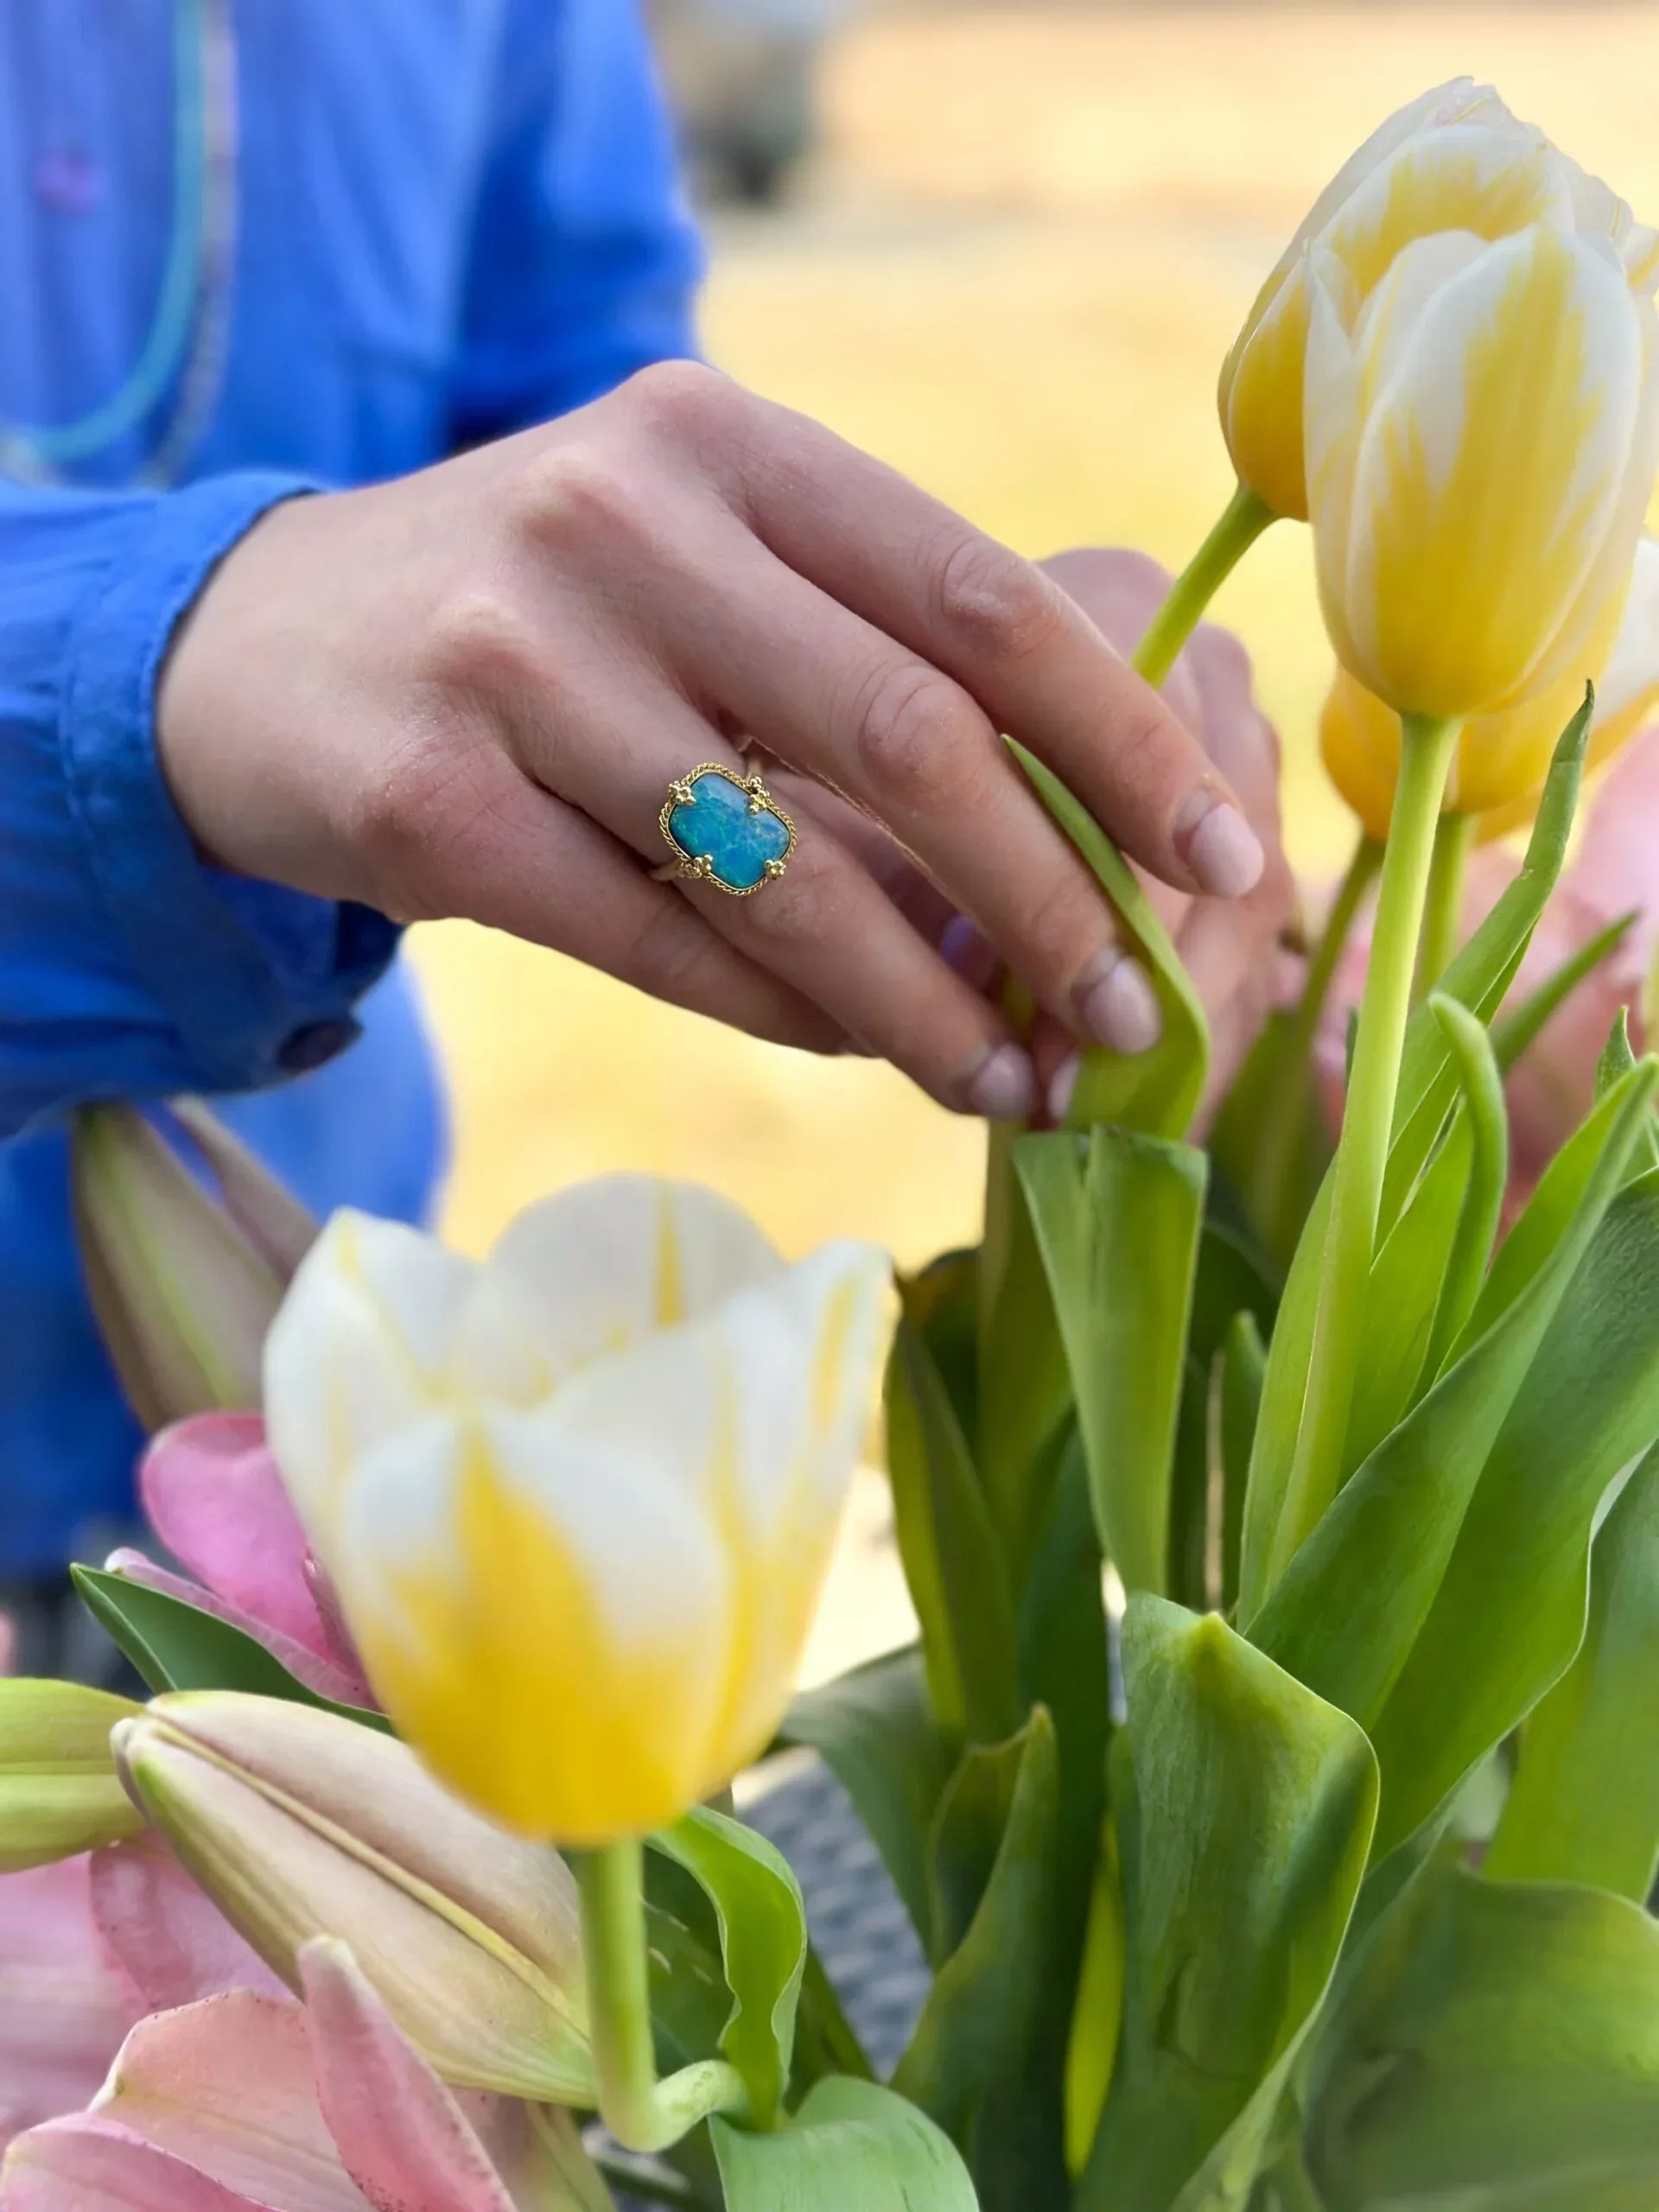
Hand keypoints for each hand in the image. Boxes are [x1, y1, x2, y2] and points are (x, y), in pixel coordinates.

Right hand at [159, 363, 1265, 1120]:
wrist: (256, 652)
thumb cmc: (536, 615)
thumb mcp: (691, 566)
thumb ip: (856, 659)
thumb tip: (1072, 850)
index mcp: (723, 441)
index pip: (979, 595)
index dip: (1125, 739)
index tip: (1222, 857)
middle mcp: (620, 520)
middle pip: (910, 737)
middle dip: (1052, 902)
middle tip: (1131, 1017)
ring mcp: (512, 658)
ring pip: (784, 870)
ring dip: (922, 1002)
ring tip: (1008, 1081)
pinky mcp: (427, 802)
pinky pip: (658, 944)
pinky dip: (777, 1012)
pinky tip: (853, 1047)